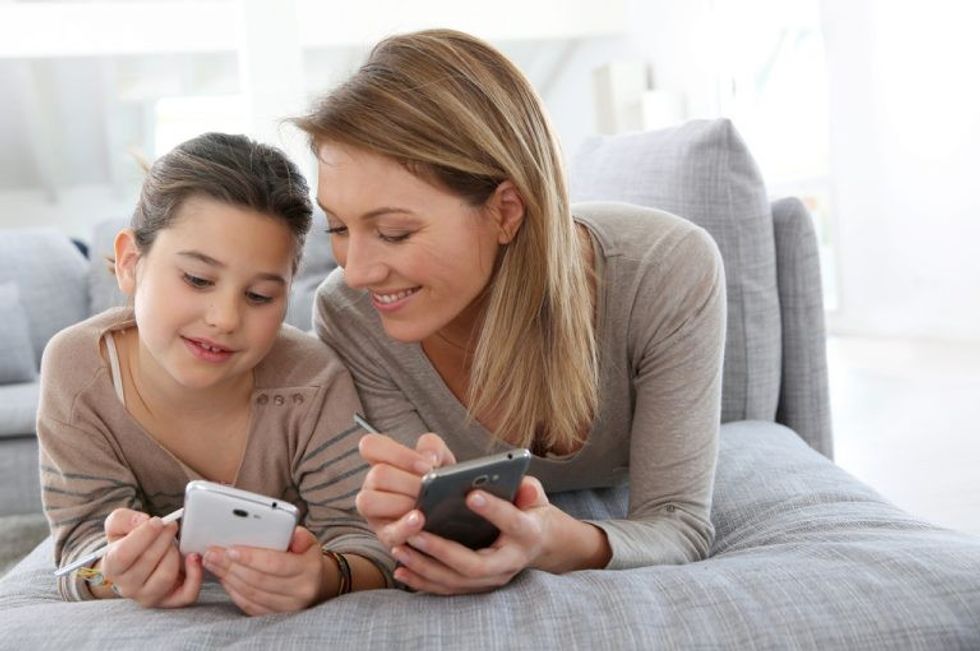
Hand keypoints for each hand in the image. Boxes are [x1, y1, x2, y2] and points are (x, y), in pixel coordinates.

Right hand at [101, 508, 202, 606]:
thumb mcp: (118, 526)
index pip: (123, 555)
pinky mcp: (170, 601)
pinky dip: (195, 575)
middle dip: (164, 539)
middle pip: (148, 562)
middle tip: (170, 526)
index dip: (143, 535)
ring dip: (175, 554)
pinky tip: (193, 558)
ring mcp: (149, 597)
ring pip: (166, 576)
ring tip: (174, 543)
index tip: (157, 521)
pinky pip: (187, 594)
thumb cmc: (129, 542)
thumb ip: (123, 519)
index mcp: (112, 567)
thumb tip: (141, 522)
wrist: (139, 561)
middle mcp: (127, 587)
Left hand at [202, 526, 329, 615]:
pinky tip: (223, 576)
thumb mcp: (308, 541)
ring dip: (228, 577)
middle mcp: (300, 592)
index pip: (276, 564)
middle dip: (232, 566)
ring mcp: (287, 607)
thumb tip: (291, 532)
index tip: (230, 549)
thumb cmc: (305, 556)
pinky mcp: (274, 615)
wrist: (314, 582)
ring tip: (213, 562)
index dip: (252, 557)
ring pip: (250, 593)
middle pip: (258, 580)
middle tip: (213, 553)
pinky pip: (248, 604)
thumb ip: (299, 535)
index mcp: (309, 570)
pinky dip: (232, 590)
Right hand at [356, 432, 455, 547]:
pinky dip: (404, 527)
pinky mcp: (386, 535)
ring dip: (400, 503)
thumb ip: (433, 446)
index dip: (397, 453)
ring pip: (368, 501)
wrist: (453, 513)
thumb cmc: (439, 480)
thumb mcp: (440, 457)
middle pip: (377, 475)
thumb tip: (429, 459)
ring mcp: (375, 512)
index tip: (427, 465)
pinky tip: (421, 520)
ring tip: (424, 505)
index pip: (369, 445)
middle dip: (409, 482)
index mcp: (382, 461)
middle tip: (430, 488)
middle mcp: (373, 484)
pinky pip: (387, 533)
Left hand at [390, 476, 556, 594]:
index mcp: (527, 535)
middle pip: (474, 564)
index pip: (512, 523)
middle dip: (441, 550)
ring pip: (456, 581)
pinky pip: (447, 589)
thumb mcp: (535, 496)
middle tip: (415, 532)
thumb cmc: (530, 511)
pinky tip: (401, 569)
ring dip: (425, 566)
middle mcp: (509, 564)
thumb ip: (528, 489)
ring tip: (400, 547)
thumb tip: (522, 486)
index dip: (493, 510)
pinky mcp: (477, 587)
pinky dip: (422, 581)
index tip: (471, 494)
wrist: (539, 544)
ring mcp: (492, 579)